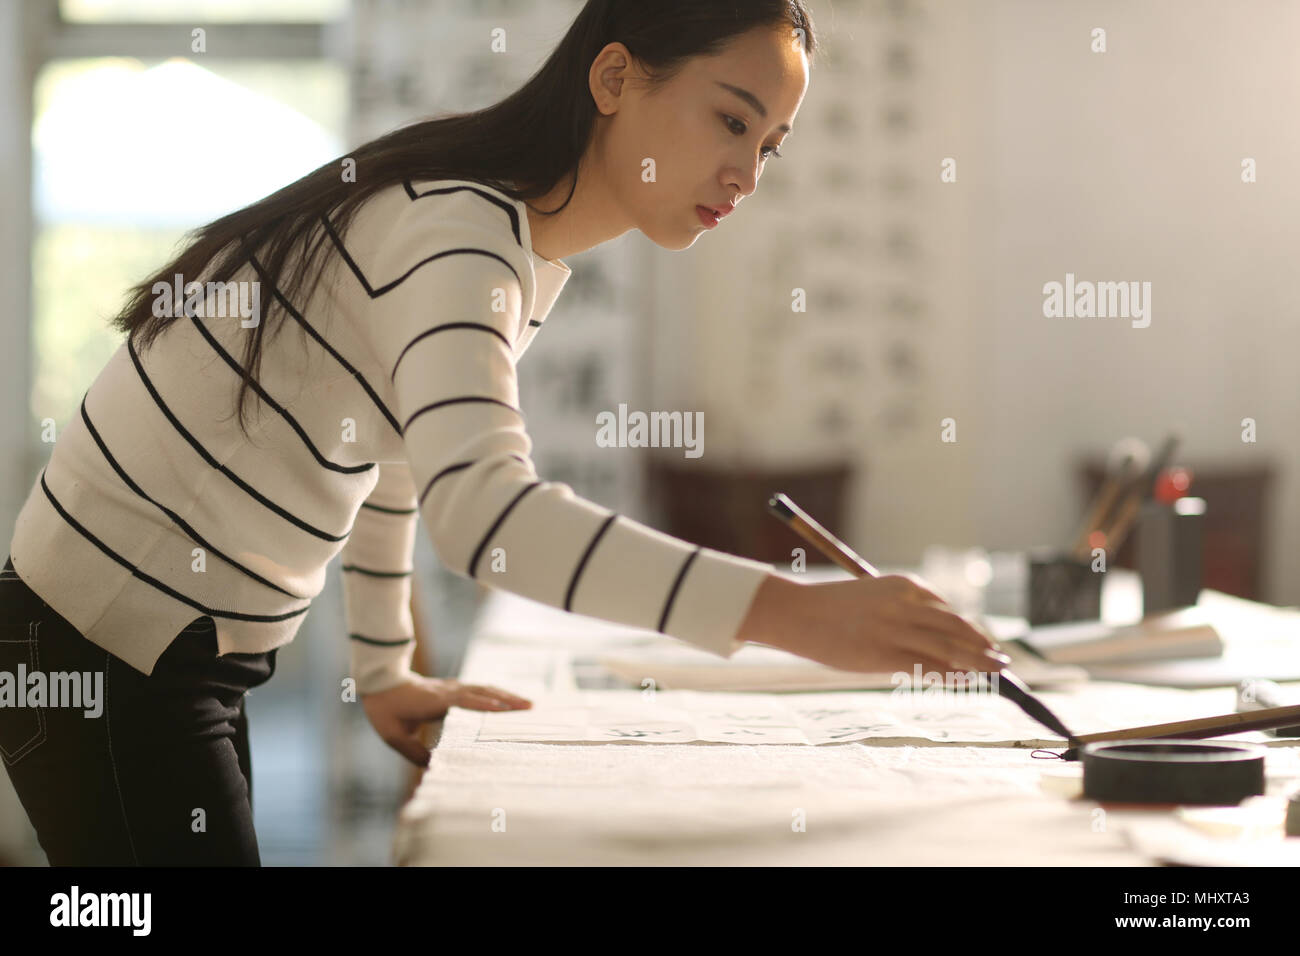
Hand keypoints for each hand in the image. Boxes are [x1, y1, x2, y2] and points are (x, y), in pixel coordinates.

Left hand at [360, 674, 531, 766]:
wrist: (380, 682)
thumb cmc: (385, 709)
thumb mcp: (393, 735)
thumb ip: (413, 752)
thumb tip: (433, 769)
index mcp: (435, 701)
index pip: (465, 701)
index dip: (486, 705)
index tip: (506, 710)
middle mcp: (448, 691)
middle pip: (482, 692)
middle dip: (507, 699)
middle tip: (531, 707)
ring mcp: (451, 687)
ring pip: (483, 688)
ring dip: (506, 694)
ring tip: (528, 703)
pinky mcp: (451, 688)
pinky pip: (478, 689)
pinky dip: (496, 693)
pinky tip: (507, 700)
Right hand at [738, 573, 1010, 675]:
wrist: (797, 613)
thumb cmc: (831, 609)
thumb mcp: (873, 598)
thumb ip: (903, 612)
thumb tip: (934, 638)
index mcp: (904, 586)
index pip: (948, 610)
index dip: (972, 630)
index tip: (985, 643)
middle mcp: (905, 604)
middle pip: (956, 627)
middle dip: (983, 645)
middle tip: (1002, 660)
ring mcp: (895, 628)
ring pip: (949, 648)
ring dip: (977, 662)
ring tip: (995, 671)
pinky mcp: (883, 653)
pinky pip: (927, 666)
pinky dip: (952, 676)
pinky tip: (967, 682)